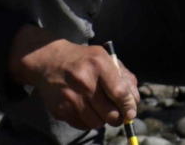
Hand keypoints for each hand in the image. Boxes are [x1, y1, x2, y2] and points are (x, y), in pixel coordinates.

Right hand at [9, 25, 139, 129]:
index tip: (131, 111)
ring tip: (99, 109)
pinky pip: (82, 125)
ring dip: (103, 119)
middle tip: (117, 114)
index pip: (120, 92)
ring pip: (98, 123)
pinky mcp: (60, 109)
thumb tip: (135, 102)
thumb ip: (125, 78)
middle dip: (118, 117)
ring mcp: (70, 97)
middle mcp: (84, 81)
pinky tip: (86, 109)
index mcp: (98, 64)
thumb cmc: (84, 60)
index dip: (129, 105)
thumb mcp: (105, 59)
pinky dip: (88, 121)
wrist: (49, 61)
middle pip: (111, 114)